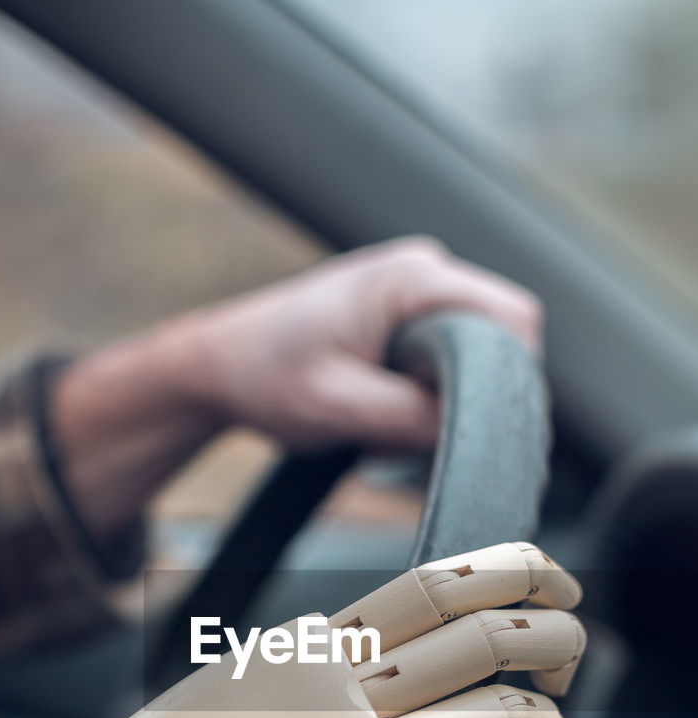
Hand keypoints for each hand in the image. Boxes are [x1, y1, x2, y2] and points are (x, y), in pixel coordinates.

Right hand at [21, 543, 582, 717]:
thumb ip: (301, 671)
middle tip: (569, 651)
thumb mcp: (221, 694)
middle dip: (556, 635)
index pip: (436, 583)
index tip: (549, 585)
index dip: (516, 574)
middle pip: (488, 634)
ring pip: (505, 711)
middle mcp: (335, 690)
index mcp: (300, 647)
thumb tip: (366, 661)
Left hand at [51, 239, 541, 537]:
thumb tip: (472, 430)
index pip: (515, 318)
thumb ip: (414, 418)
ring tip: (385, 423)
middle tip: (413, 432)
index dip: (511, 377)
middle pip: (501, 337)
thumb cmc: (266, 378)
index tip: (470, 423)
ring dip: (442, 400)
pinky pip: (445, 356)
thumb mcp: (340, 408)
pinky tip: (381, 411)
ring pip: (474, 353)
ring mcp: (413, 287)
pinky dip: (423, 394)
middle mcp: (422, 269)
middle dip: (471, 395)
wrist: (218, 367)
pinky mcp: (402, 312)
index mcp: (412, 277)